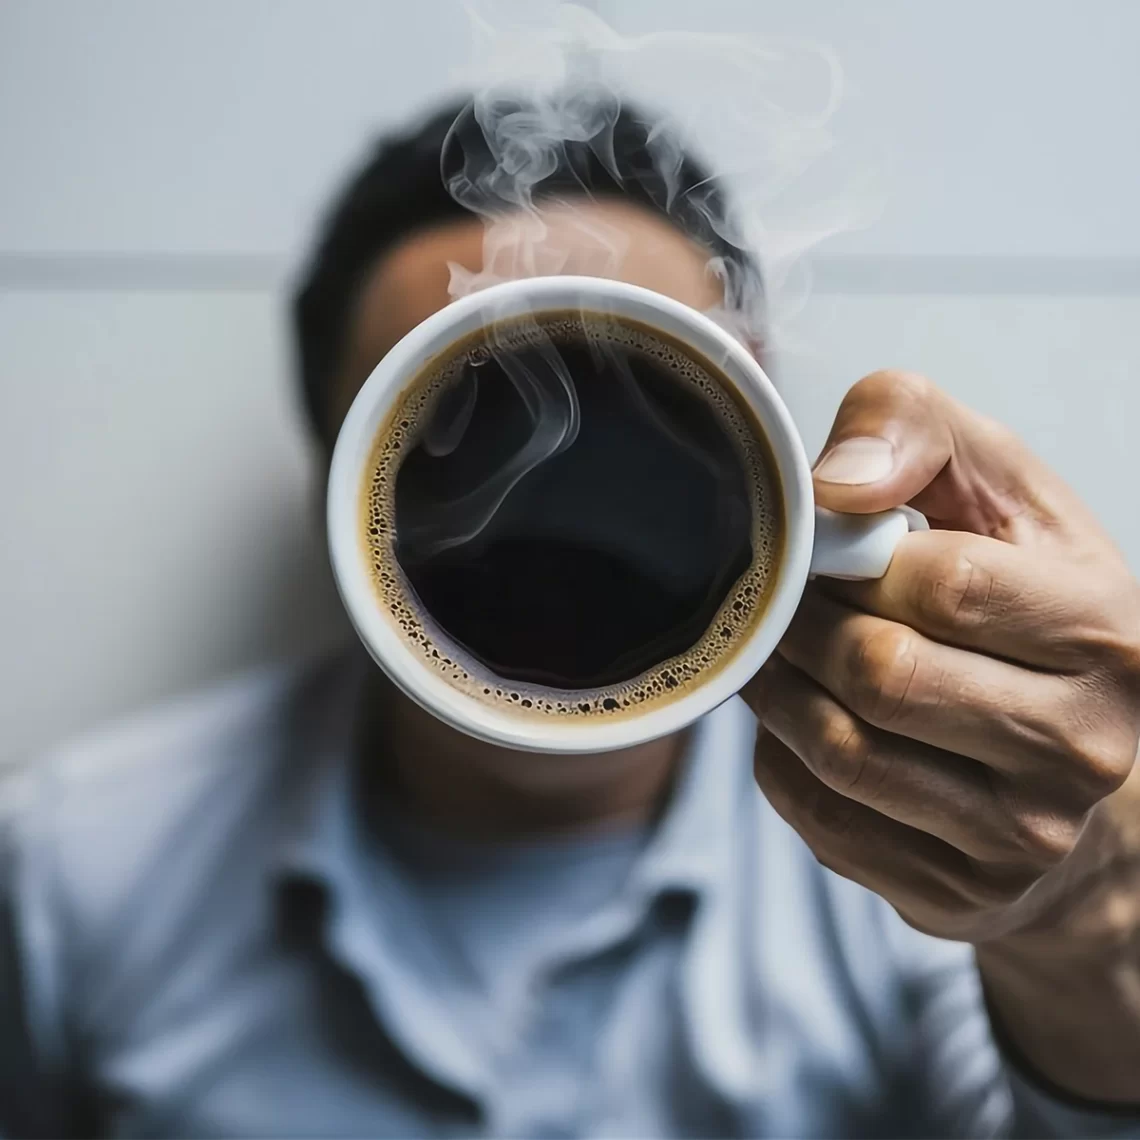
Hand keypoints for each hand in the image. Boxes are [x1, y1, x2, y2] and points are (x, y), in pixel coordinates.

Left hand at [744, 371, 1139, 944]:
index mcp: (1107, 634)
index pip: (945, 584)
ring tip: (776, 653)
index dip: (851, 559)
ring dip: (778, 692)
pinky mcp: (959, 894)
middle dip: (802, 626)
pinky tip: (801, 722)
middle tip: (780, 602)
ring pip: (841, 753)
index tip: (822, 549)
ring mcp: (1023, 839)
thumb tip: (833, 485)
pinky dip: (784, 760)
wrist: (1091, 780)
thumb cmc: (1030, 614)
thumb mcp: (1003, 497)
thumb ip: (920, 433)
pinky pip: (823, 818)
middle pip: (880, 673)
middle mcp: (1081, 748)